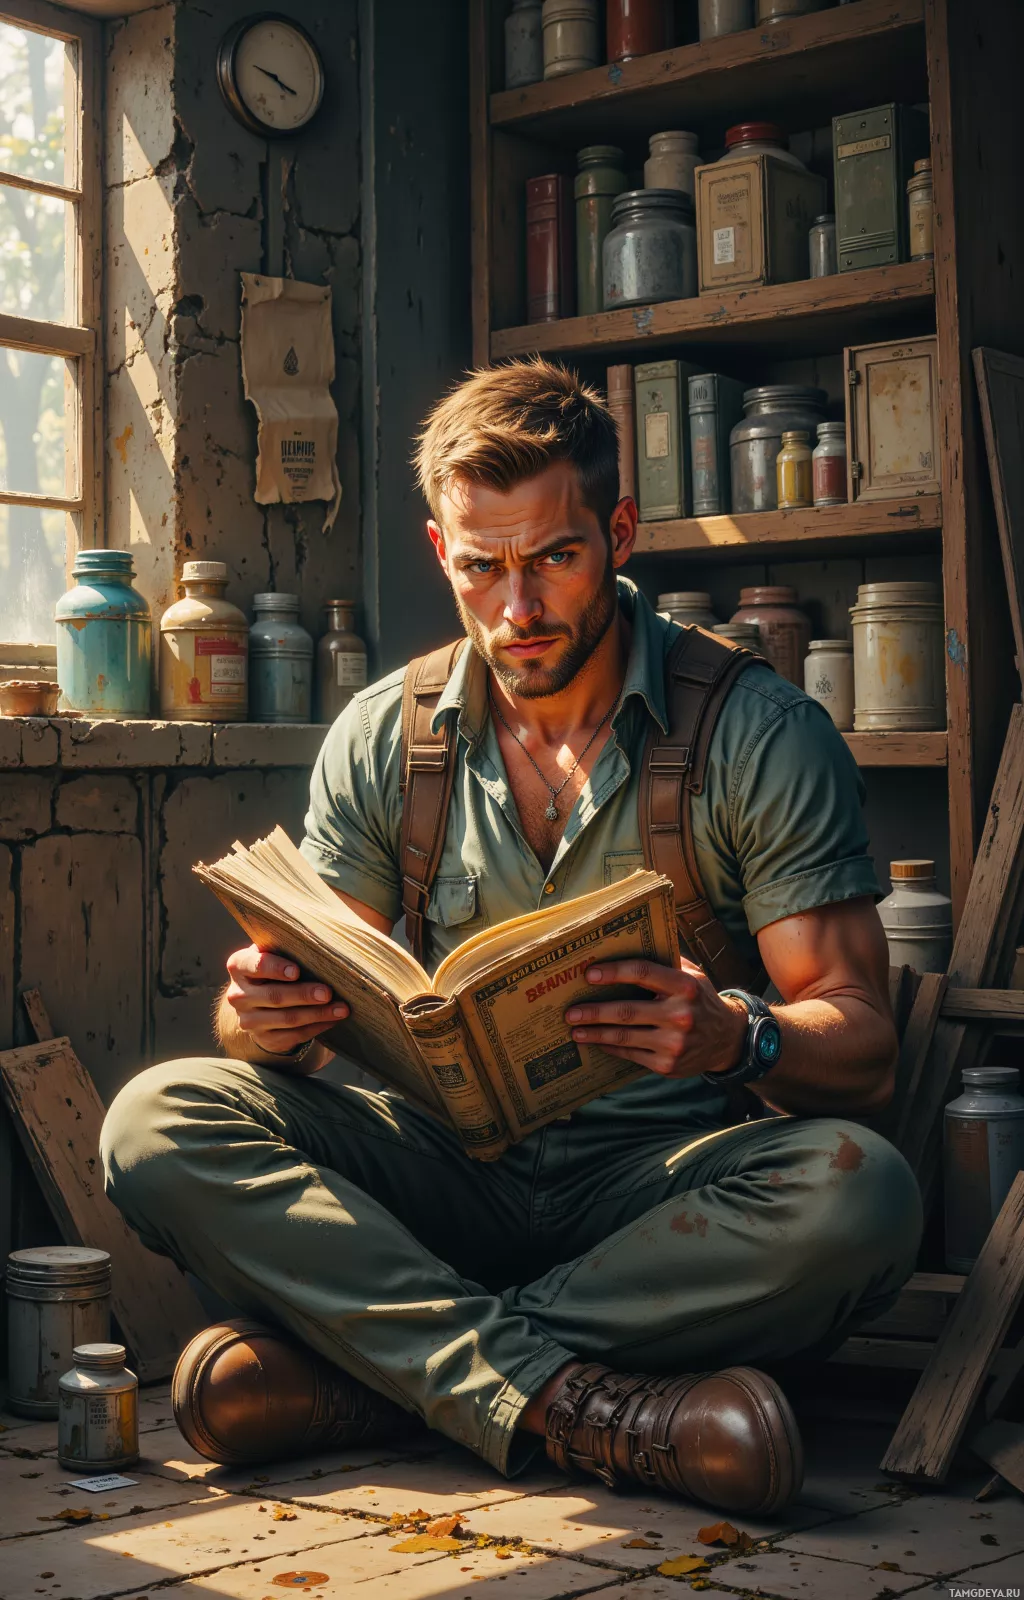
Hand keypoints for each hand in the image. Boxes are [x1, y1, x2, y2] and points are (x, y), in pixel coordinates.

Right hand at [224, 945, 348, 1059]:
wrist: (257, 1003)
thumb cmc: (273, 968)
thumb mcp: (273, 953)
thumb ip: (286, 947)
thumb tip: (322, 943)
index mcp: (239, 966)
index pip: (254, 965)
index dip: (275, 968)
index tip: (296, 971)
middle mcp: (238, 995)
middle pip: (274, 996)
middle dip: (304, 995)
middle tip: (328, 992)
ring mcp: (249, 1021)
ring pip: (287, 1019)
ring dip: (318, 1013)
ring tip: (341, 1008)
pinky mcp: (265, 1039)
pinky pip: (294, 1035)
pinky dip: (317, 1027)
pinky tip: (333, 1019)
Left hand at [564, 956, 747, 1077]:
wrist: (728, 1040)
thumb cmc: (701, 1000)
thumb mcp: (693, 976)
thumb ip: (666, 961)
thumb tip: (625, 944)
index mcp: (685, 986)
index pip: (643, 973)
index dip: (614, 972)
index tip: (589, 974)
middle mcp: (680, 1015)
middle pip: (626, 1011)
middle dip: (593, 1012)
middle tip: (570, 1012)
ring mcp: (674, 1043)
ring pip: (624, 1036)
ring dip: (595, 1034)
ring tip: (575, 1030)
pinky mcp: (668, 1065)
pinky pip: (631, 1054)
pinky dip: (611, 1048)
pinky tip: (597, 1043)